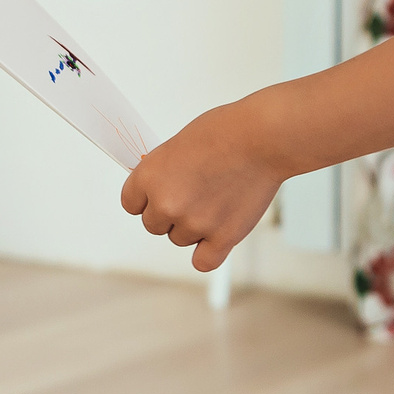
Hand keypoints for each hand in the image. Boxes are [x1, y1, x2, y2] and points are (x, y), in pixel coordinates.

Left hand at [121, 100, 289, 272]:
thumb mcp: (178, 144)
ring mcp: (194, 223)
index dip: (147, 197)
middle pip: (154, 225)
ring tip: (217, 200)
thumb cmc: (225, 132)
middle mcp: (166, 204)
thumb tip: (158, 189)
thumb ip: (163, 172)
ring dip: (194, 227)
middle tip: (195, 193)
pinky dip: (209, 252)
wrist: (261, 138)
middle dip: (170, 213)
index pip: (131, 203)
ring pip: (180, 239)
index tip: (160, 194)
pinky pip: (204, 261)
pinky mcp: (222, 238)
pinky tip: (216, 237)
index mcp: (149, 176)